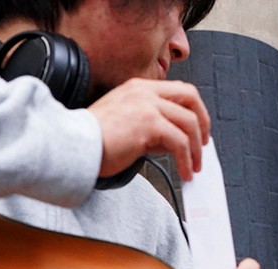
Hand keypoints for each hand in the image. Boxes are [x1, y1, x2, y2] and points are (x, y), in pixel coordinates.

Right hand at [88, 78, 210, 180]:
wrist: (73, 147)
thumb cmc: (93, 140)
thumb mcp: (127, 124)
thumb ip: (153, 127)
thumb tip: (178, 141)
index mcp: (138, 88)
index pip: (179, 90)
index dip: (195, 110)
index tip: (198, 130)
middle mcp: (144, 92)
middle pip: (191, 98)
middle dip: (203, 123)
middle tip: (203, 146)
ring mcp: (147, 106)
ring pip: (189, 122)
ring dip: (196, 149)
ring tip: (193, 167)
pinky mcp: (149, 124)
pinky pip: (180, 142)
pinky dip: (186, 160)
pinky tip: (184, 172)